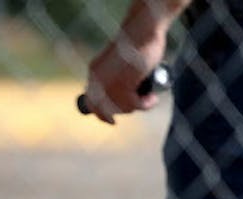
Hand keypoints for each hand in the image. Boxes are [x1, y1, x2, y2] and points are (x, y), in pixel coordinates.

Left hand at [80, 1, 176, 123]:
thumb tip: (120, 100)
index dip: (101, 115)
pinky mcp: (123, 87)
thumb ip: (115, 77)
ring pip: (123, 109)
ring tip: (149, 96)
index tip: (112, 122)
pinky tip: (152, 98)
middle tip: (141, 103)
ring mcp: (109, 86)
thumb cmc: (137, 42)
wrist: (142, 31)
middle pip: (107, 110)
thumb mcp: (120, 62)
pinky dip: (146, 104)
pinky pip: (135, 106)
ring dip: (138, 105)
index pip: (91, 103)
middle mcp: (97, 81)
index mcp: (94, 72)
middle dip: (124, 110)